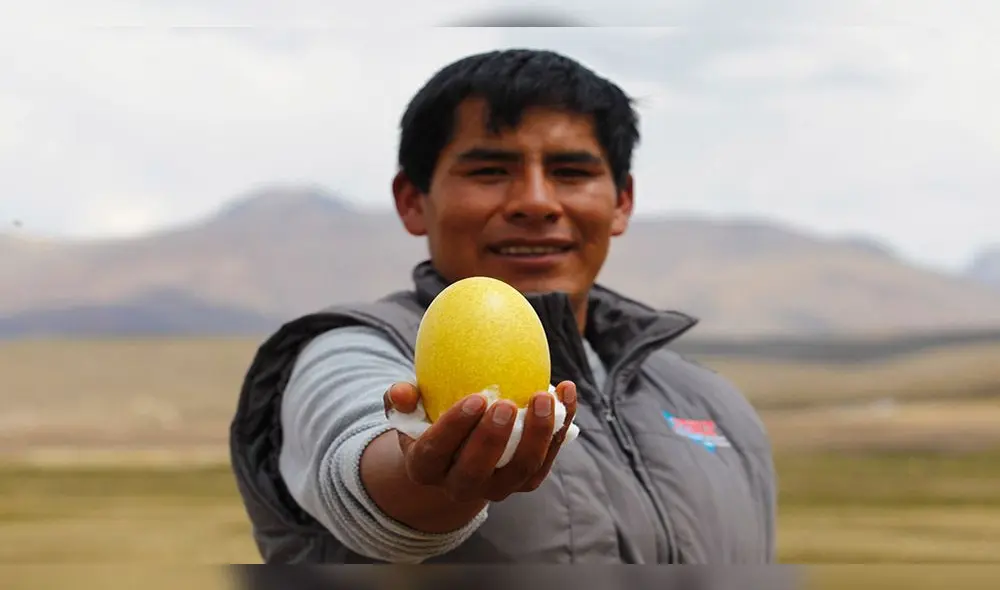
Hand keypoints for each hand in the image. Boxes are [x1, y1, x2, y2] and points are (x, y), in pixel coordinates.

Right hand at [382, 380, 577, 502]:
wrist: (455, 455)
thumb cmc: (429, 421)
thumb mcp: (409, 412)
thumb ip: (402, 400)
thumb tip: (402, 392)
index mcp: (426, 467)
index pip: (436, 451)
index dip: (454, 427)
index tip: (474, 398)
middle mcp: (461, 485)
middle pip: (477, 471)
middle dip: (494, 439)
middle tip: (507, 404)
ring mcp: (498, 486)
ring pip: (521, 470)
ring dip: (537, 435)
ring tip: (544, 397)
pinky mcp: (527, 481)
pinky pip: (548, 459)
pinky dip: (560, 427)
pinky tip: (566, 391)